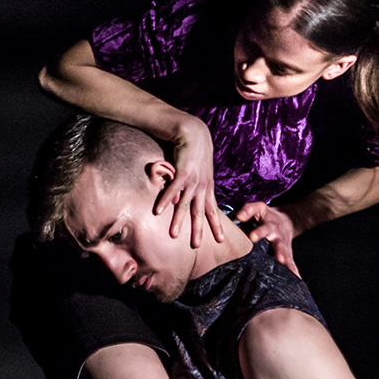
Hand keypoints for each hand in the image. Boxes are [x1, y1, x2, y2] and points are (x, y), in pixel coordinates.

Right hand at [155, 115, 225, 247]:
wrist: (194, 132)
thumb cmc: (194, 152)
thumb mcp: (199, 172)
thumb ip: (194, 186)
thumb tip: (185, 199)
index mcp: (207, 187)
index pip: (213, 210)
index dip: (216, 225)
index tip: (220, 240)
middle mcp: (202, 186)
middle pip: (200, 212)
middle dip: (199, 230)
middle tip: (196, 246)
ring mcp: (194, 180)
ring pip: (186, 204)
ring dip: (179, 220)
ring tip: (173, 235)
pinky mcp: (183, 172)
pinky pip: (173, 189)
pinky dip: (166, 200)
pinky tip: (159, 211)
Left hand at [234, 202, 299, 276]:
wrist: (285, 222)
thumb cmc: (267, 217)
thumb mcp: (259, 208)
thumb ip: (249, 210)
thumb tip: (239, 217)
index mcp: (270, 225)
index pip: (264, 228)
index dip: (259, 232)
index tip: (252, 237)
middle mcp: (279, 237)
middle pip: (279, 244)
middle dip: (279, 252)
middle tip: (279, 259)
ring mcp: (284, 246)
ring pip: (286, 255)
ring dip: (287, 263)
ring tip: (288, 272)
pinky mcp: (287, 255)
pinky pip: (291, 263)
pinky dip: (294, 270)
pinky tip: (297, 278)